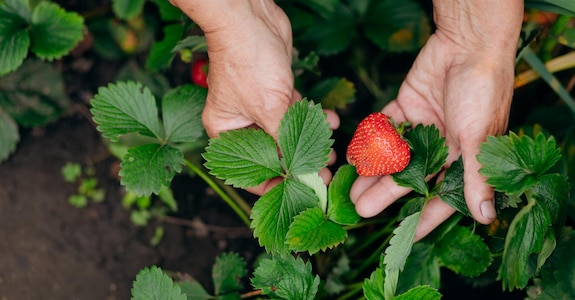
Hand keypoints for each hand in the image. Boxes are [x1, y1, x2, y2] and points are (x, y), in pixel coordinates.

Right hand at [170, 0, 338, 194]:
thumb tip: (303, 174)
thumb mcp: (269, 110)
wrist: (251, 17)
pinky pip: (297, 113)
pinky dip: (313, 118)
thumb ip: (285, 143)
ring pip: (288, 133)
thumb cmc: (247, 61)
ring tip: (331, 151)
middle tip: (323, 172)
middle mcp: (241, 123)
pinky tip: (331, 120)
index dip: (276, 184)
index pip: (250, 171)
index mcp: (226, 132)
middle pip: (272, 154)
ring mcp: (260, 107)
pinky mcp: (277, 91)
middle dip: (299, 162)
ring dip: (311, 141)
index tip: (302, 193)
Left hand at [350, 0, 523, 239]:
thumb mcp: (477, 136)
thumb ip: (475, 176)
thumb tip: (486, 217)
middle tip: (360, 208)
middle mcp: (444, 145)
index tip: (406, 236)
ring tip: (351, 186)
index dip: (425, 217)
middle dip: (386, 194)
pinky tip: (354, 154)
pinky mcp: (407, 106)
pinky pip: (386, 128)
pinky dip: (372, 140)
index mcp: (466, 157)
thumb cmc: (483, 89)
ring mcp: (424, 126)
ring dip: (373, 170)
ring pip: (394, 155)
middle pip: (411, 176)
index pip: (444, 196)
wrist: (468, 41)